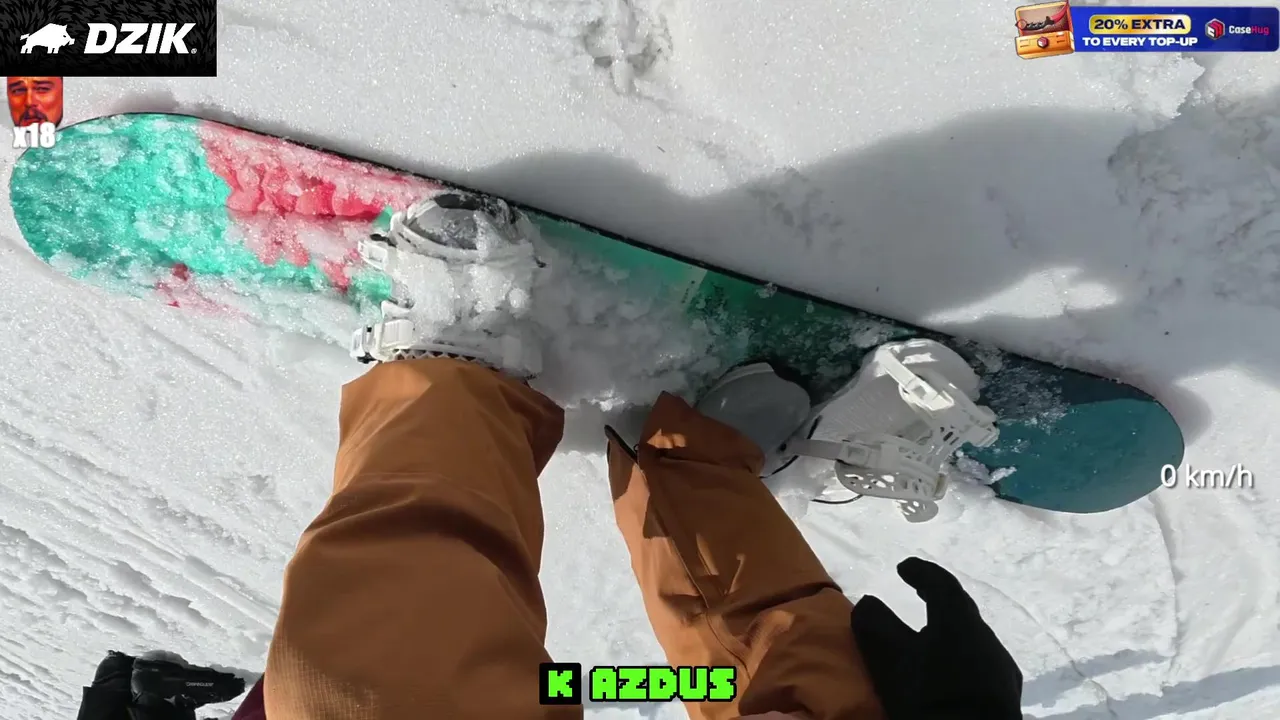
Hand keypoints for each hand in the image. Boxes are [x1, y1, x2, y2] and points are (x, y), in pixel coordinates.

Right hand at [851, 558, 1021, 718]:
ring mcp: (1000, 667)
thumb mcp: (890, 661)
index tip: (903, 568)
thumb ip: (875, 625)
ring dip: (949, 632)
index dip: (920, 572)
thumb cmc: (930, 698)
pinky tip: (948, 673)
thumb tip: (868, 602)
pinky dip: (960, 656)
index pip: (941, 584)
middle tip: (918, 595)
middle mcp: (986, 637)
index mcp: (959, 621)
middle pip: (960, 609)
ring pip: (972, 637)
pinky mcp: (1005, 694)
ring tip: (927, 639)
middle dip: (936, 600)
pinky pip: (980, 662)